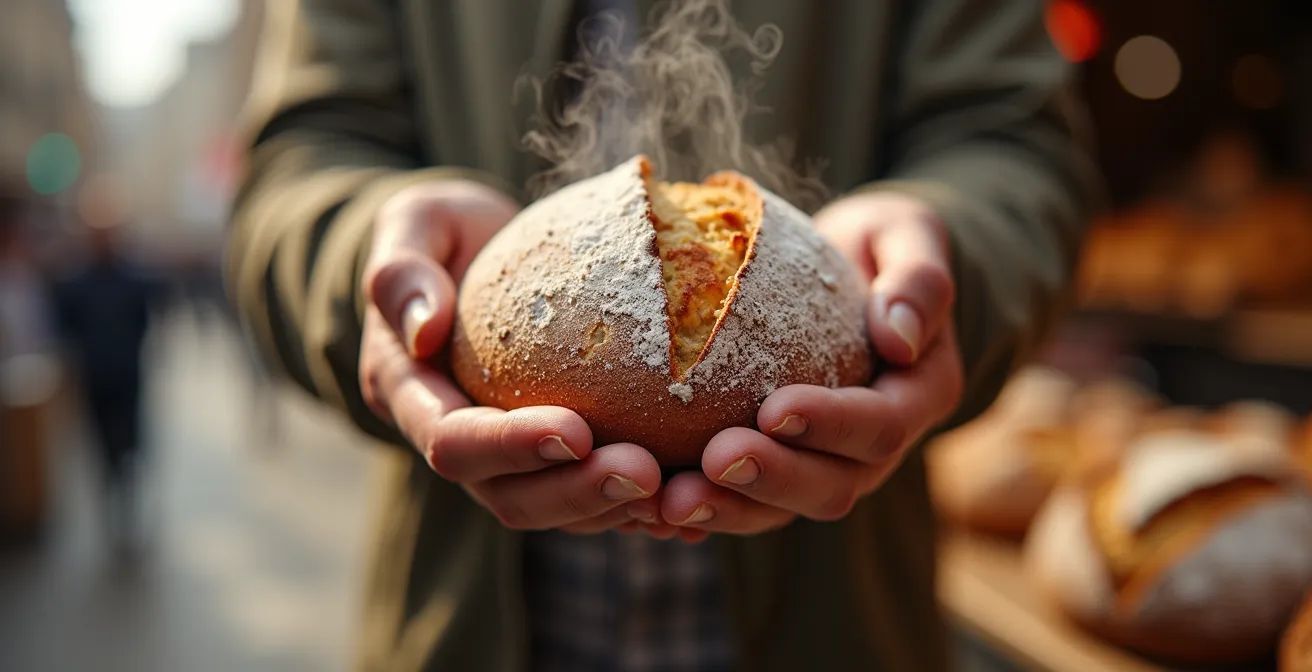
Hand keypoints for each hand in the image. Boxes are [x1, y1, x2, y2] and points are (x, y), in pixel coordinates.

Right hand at [358, 180, 663, 532]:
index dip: (511, 445)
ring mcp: (506, 460)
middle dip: (576, 492)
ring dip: (615, 507)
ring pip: (556, 510)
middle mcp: (458, 443)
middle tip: (646, 472)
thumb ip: (403, 270)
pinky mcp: (552, 459)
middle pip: (509, 496)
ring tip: (678, 488)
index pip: (453, 441)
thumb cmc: (444, 234)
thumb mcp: (415, 225)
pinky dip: (638, 502)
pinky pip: (593, 497)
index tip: (575, 430)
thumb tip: (425, 329)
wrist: (474, 256)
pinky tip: (693, 491)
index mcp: (411, 396)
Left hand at [660, 191, 964, 534]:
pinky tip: (649, 513)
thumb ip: (918, 280)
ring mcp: (824, 464)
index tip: (775, 409)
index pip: (882, 424)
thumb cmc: (881, 244)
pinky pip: (741, 501)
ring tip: (671, 501)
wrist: (850, 270)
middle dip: (773, 480)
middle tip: (715, 460)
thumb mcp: (909, 236)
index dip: (833, 424)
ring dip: (729, 509)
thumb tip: (900, 338)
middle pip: (833, 485)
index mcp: (918, 395)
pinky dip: (701, 512)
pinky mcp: (777, 469)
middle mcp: (874, 447)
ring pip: (782, 508)